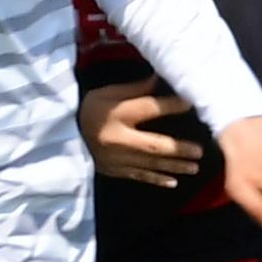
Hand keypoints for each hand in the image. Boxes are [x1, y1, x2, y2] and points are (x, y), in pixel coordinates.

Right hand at [80, 79, 201, 186]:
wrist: (61, 133)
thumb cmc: (88, 109)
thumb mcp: (106, 93)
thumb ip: (135, 90)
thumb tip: (161, 80)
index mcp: (116, 114)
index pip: (149, 109)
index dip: (172, 106)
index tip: (192, 104)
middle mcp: (117, 139)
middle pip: (153, 145)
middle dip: (178, 149)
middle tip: (200, 151)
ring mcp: (114, 158)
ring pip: (149, 164)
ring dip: (173, 167)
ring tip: (194, 167)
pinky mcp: (112, 170)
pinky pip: (138, 176)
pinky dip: (156, 179)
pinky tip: (173, 181)